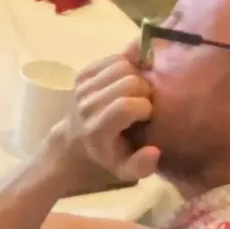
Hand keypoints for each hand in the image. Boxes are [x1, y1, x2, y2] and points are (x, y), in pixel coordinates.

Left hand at [53, 49, 160, 184]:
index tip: (147, 116)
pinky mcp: (83, 74)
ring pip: (122, 65)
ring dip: (137, 74)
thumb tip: (154, 151)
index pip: (126, 106)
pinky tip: (127, 79)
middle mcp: (87, 105)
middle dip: (145, 89)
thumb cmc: (107, 156)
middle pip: (128, 81)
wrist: (74, 141)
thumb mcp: (125, 170)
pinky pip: (113, 58)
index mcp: (97, 129)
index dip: (145, 107)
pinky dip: (127, 64)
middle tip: (145, 101)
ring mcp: (83, 87)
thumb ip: (141, 166)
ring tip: (136, 90)